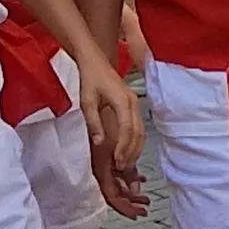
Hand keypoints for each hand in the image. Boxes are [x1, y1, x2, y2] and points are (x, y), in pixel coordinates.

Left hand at [76, 63, 148, 218]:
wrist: (95, 60)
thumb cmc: (90, 78)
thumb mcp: (86, 101)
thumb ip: (94, 122)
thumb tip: (100, 143)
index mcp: (123, 100)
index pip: (127, 129)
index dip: (123, 148)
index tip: (116, 162)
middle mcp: (133, 102)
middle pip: (138, 132)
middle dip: (131, 152)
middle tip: (121, 168)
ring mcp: (135, 103)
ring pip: (141, 131)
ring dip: (135, 149)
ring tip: (124, 164)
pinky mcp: (133, 104)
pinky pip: (139, 126)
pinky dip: (135, 141)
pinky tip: (127, 150)